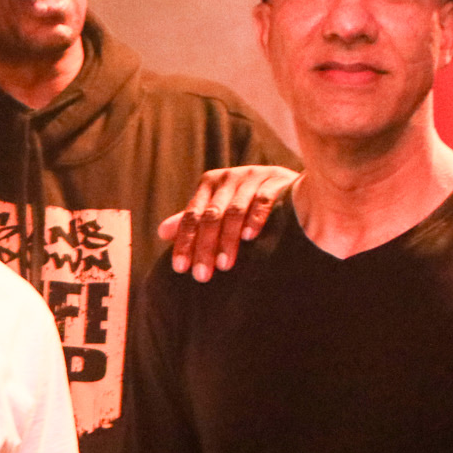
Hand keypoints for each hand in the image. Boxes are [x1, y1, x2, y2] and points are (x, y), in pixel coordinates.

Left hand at [155, 165, 297, 281]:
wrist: (291, 185)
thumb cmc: (248, 201)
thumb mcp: (218, 207)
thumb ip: (195, 219)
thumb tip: (162, 232)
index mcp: (209, 184)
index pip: (191, 216)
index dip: (185, 242)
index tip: (180, 268)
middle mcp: (228, 178)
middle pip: (211, 216)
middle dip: (205, 247)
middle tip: (202, 276)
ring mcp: (252, 177)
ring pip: (234, 211)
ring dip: (228, 240)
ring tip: (224, 265)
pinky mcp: (276, 181)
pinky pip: (262, 200)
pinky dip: (254, 218)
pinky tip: (249, 237)